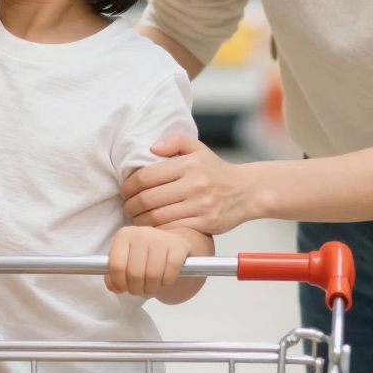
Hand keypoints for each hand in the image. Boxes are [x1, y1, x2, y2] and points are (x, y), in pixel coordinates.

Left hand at [105, 226, 192, 295]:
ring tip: (152, 286)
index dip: (120, 283)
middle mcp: (141, 233)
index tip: (124, 288)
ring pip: (152, 275)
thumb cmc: (145, 257)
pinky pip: (170, 272)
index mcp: (124, 235)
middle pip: (135, 273)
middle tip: (140, 290)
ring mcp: (161, 237)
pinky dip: (167, 281)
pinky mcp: (179, 245)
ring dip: (151, 288)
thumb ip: (114, 276)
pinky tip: (165, 278)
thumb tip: (115, 287)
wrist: (172, 247)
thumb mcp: (126, 263)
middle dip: (137, 289)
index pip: (116, 266)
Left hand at [120, 136, 256, 235]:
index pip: (146, 176)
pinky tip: (152, 229)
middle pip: (148, 199)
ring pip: (157, 217)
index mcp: (189, 164)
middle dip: (130, 205)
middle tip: (127, 206)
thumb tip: (151, 148)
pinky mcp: (205, 223)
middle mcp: (195, 184)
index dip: (129, 186)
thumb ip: (175, 141)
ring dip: (140, 220)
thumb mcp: (198, 149)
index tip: (125, 191)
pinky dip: (157, 231)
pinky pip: (172, 229)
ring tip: (136, 218)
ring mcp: (201, 205)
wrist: (247, 191)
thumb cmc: (216, 171)